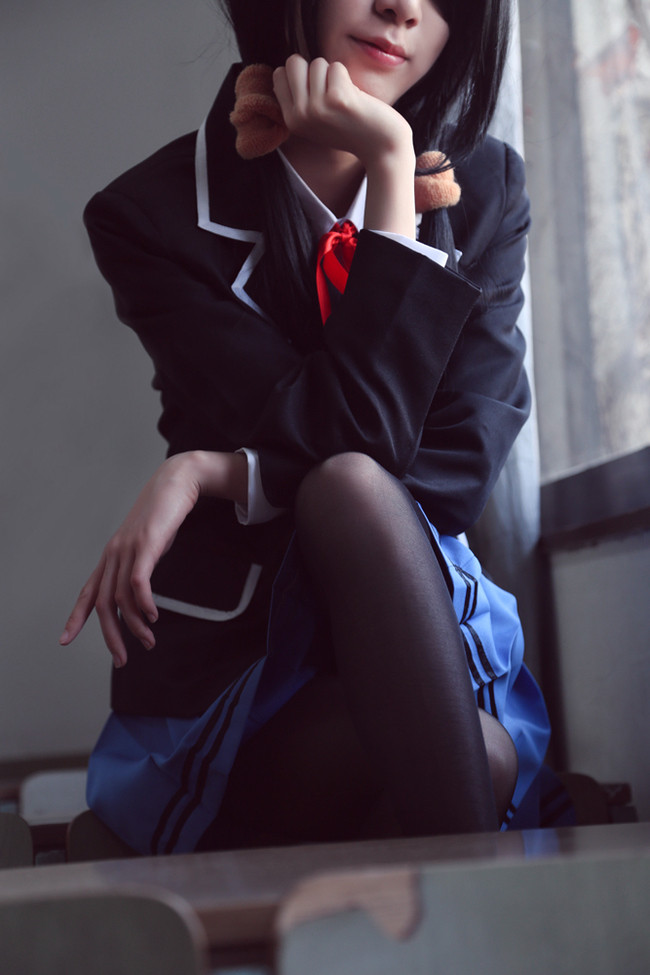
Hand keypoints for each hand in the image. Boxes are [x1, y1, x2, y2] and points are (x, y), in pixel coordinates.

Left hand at [59, 450, 246, 667]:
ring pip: (121, 597)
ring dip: (134, 625)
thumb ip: (140, 566)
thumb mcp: (147, 545)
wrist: (177, 482)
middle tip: (122, 659)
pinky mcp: (147, 543)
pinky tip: (153, 616)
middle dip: (110, 636)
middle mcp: (114, 554)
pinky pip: (139, 580)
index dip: (75, 618)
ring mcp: (129, 548)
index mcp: (111, 556)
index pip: (86, 592)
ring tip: (148, 641)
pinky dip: (143, 602)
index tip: (65, 640)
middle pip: (101, 603)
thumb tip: (141, 593)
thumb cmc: (163, 514)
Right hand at [273, 55, 412, 166]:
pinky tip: (355, 100)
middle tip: (331, 92)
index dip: (301, 74)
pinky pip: (337, 67)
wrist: (381, 147)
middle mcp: (300, 115)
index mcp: (291, 120)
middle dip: (314, 70)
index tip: (317, 93)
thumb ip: (299, 100)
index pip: (280, 73)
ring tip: (345, 99)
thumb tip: (283, 69)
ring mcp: (317, 108)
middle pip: (293, 62)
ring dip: (335, 76)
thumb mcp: (316, 121)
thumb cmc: (351, 128)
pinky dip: (348, 78)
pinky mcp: (337, 99)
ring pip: (318, 63)